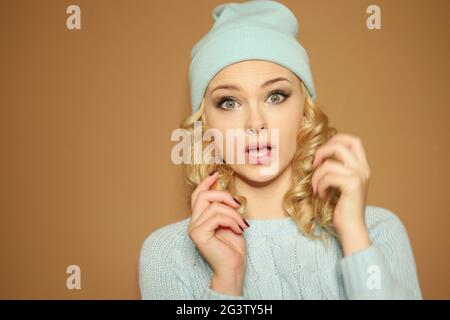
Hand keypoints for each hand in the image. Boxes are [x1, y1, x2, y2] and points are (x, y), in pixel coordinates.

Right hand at [187, 171, 248, 294]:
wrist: (234, 267)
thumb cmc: (233, 247)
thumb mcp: (231, 221)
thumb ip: (224, 208)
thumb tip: (225, 189)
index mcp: (200, 219)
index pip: (198, 195)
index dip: (206, 183)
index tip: (217, 173)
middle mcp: (193, 223)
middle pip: (203, 195)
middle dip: (223, 195)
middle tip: (237, 204)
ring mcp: (194, 229)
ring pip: (214, 207)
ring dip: (233, 213)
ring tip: (241, 224)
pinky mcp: (198, 234)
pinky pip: (216, 217)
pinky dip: (231, 220)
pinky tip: (238, 230)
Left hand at [311, 133, 371, 255]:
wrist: (351, 228)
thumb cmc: (341, 208)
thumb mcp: (339, 184)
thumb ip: (336, 168)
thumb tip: (318, 154)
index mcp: (362, 167)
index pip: (353, 141)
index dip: (336, 140)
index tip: (322, 154)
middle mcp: (363, 169)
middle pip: (339, 145)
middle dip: (321, 153)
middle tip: (314, 167)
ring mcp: (359, 176)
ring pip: (329, 164)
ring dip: (316, 176)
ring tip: (317, 188)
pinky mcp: (353, 185)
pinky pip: (328, 176)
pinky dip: (320, 185)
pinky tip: (322, 195)